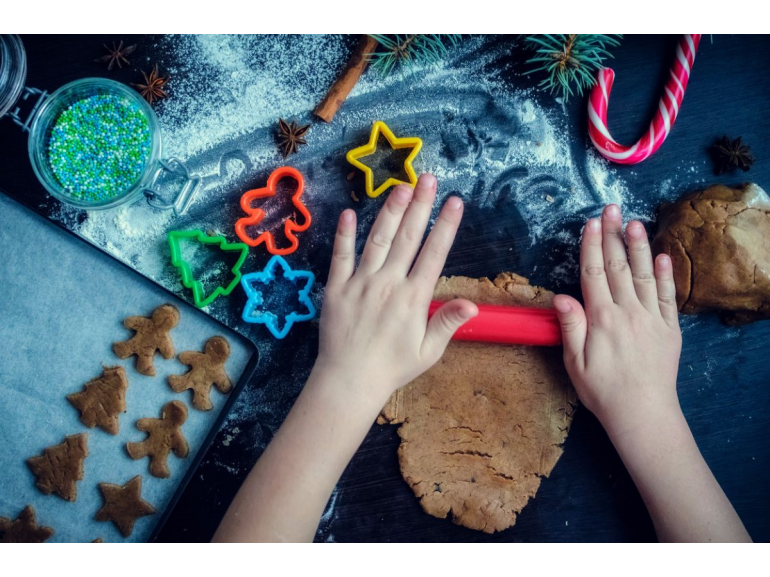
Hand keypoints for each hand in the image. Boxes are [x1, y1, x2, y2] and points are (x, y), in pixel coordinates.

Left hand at [314, 174, 477, 404]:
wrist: (349, 381)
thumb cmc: (392, 368)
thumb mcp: (428, 351)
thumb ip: (447, 323)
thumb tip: (472, 304)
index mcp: (413, 298)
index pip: (434, 254)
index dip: (446, 225)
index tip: (455, 201)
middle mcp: (388, 284)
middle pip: (408, 237)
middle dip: (420, 205)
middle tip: (428, 178)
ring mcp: (360, 283)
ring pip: (378, 240)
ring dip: (391, 211)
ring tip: (401, 186)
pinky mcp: (336, 288)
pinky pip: (340, 257)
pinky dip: (345, 235)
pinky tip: (351, 213)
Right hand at [553, 205, 682, 438]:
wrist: (643, 414)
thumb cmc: (602, 391)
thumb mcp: (575, 362)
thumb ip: (571, 326)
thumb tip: (561, 296)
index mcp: (601, 318)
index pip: (593, 273)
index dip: (591, 245)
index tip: (590, 222)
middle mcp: (628, 312)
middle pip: (618, 266)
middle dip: (613, 235)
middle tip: (611, 208)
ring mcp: (652, 318)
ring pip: (644, 275)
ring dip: (639, 246)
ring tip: (635, 222)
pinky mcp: (670, 329)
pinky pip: (668, 296)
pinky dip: (666, 274)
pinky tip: (663, 256)